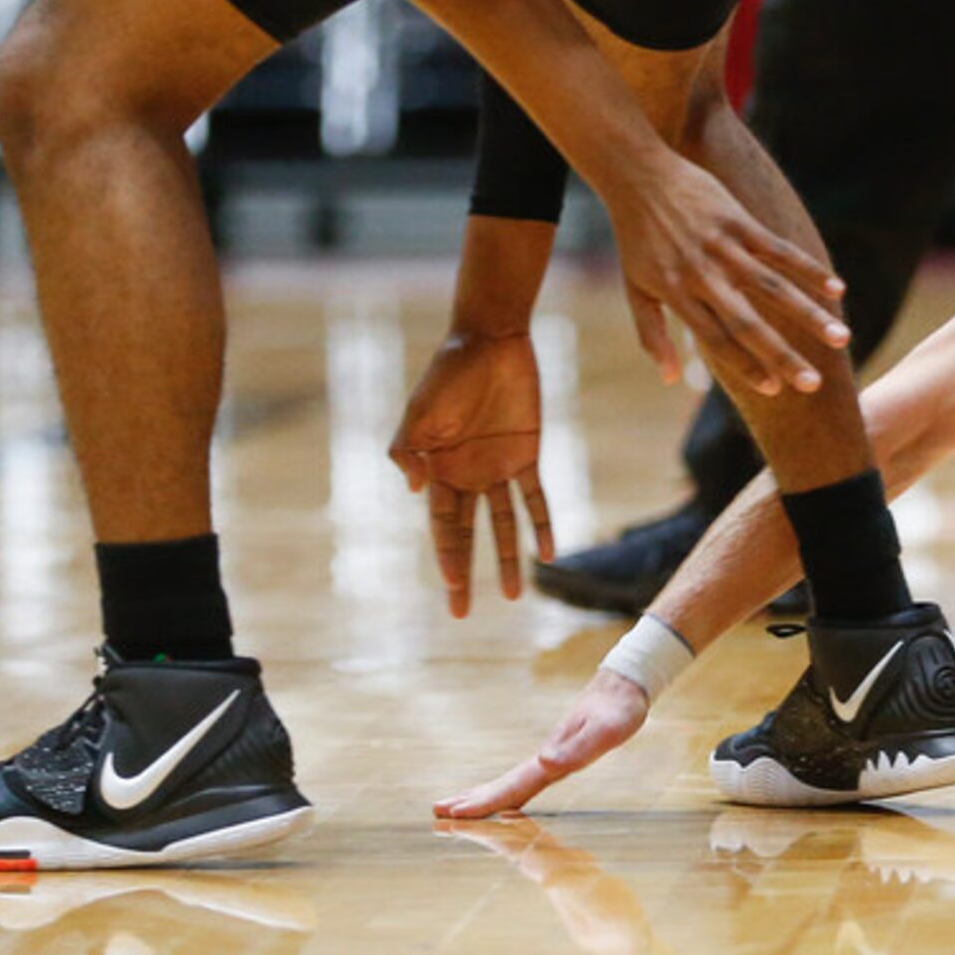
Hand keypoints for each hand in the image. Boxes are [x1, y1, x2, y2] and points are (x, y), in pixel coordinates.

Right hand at [390, 330, 553, 616]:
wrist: (489, 341)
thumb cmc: (447, 373)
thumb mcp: (420, 410)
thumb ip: (407, 449)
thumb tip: (414, 492)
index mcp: (438, 469)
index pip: (442, 526)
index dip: (448, 557)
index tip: (452, 588)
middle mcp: (467, 475)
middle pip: (467, 534)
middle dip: (466, 571)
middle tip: (462, 613)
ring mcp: (498, 467)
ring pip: (504, 523)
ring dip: (509, 558)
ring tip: (516, 595)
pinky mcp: (528, 453)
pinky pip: (536, 497)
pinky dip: (541, 524)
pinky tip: (547, 553)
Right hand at [432, 671, 651, 816]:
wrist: (626, 682)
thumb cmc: (620, 707)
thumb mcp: (607, 730)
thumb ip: (578, 747)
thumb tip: (544, 763)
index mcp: (552, 756)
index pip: (512, 785)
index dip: (485, 802)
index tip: (455, 816)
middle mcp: (546, 756)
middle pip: (503, 784)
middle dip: (472, 800)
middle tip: (437, 813)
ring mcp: (551, 753)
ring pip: (511, 780)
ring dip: (484, 794)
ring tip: (458, 806)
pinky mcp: (560, 751)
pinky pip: (526, 778)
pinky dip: (507, 789)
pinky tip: (506, 795)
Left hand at [608, 153, 847, 397]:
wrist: (636, 173)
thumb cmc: (635, 237)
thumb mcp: (634, 288)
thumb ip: (652, 334)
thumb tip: (671, 380)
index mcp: (677, 295)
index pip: (716, 340)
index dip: (746, 366)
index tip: (774, 390)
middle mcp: (702, 274)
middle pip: (748, 323)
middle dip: (783, 356)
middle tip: (813, 384)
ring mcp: (723, 246)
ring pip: (773, 288)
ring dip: (809, 315)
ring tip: (841, 338)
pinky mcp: (738, 221)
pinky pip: (780, 249)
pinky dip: (809, 269)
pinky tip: (837, 287)